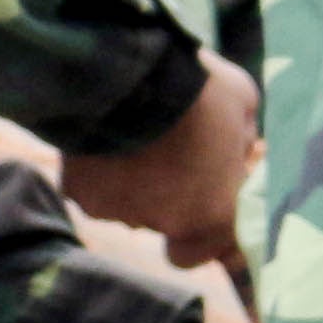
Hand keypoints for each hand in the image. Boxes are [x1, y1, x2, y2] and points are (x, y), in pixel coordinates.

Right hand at [67, 56, 256, 279]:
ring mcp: (117, 211)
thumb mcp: (243, 105)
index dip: (221, 241)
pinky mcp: (79, 193)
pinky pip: (96, 185)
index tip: (221, 222)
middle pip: (172, 223)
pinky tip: (106, 132)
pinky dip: (101, 166)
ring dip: (137, 180)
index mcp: (212, 214)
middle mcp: (164, 224)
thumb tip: (236, 149)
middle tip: (177, 158)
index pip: (221, 254)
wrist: (124, 68)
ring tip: (139, 132)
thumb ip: (242, 140)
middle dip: (176, 200)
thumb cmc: (195, 86)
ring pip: (131, 203)